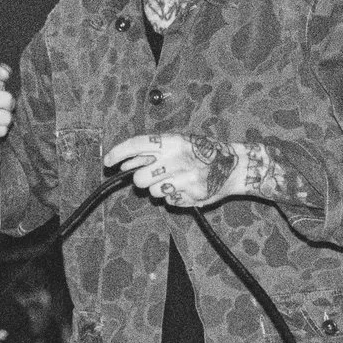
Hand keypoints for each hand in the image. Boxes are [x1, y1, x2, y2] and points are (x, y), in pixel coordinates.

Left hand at [102, 133, 245, 208]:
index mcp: (172, 140)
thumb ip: (150, 153)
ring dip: (160, 189)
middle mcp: (177, 158)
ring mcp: (185, 177)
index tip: (107, 162)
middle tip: (154, 176)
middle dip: (141, 180)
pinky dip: (174, 197)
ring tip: (176, 180)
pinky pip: (169, 201)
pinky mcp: (192, 193)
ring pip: (152, 192)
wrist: (235, 165)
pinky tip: (187, 188)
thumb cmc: (202, 153)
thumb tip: (123, 164)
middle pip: (139, 178)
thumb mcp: (177, 144)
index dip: (118, 153)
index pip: (136, 144)